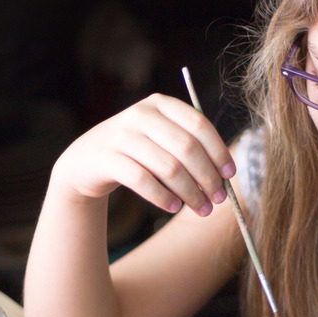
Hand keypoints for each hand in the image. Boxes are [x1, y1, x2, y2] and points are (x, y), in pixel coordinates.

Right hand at [52, 93, 234, 215]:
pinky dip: (163, 197)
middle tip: (219, 199)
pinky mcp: (107, 158)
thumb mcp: (163, 140)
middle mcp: (141, 114)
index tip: (229, 175)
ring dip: (191, 193)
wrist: (87, 160)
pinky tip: (174, 208)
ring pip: (169, 168)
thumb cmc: (139, 152)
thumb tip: (226, 177)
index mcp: (162, 105)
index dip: (218, 151)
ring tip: (202, 209)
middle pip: (187, 149)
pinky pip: (143, 181)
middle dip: (208, 178)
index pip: (199, 125)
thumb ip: (191, 149)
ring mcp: (122, 135)